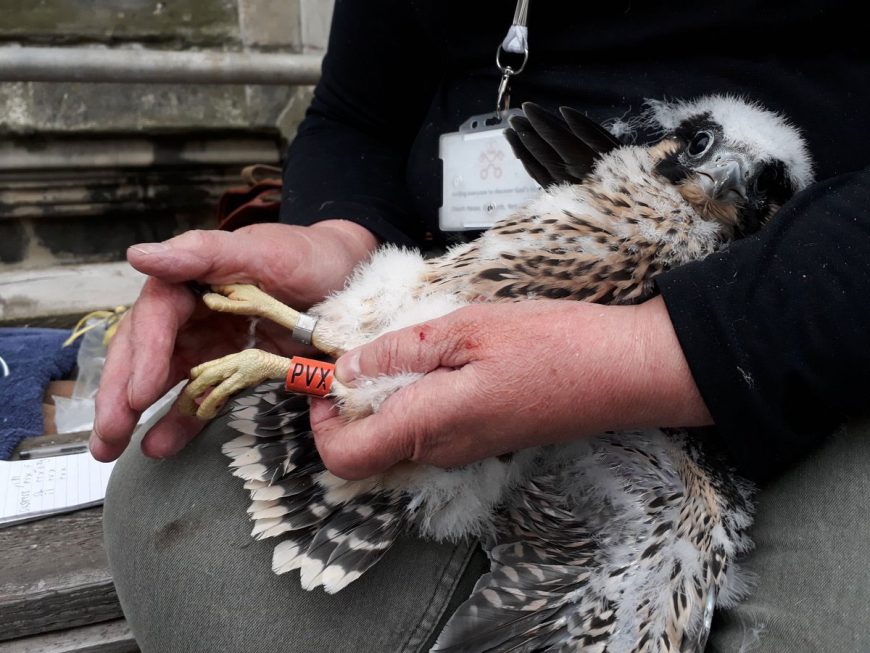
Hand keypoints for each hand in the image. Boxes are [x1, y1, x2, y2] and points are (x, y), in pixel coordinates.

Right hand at [91, 220, 377, 461]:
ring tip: (113, 448)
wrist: (348, 275)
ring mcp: (211, 341)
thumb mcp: (263, 250)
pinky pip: (200, 395)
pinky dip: (181, 420)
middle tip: (107, 434)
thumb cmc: (308, 255)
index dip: (144, 355)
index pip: (156, 317)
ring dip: (137, 413)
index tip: (140, 393)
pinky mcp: (232, 366)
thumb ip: (204, 252)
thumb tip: (139, 256)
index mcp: (192, 278)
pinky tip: (160, 444)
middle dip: (122, 393)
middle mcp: (193, 311)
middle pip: (145, 351)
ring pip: (164, 378)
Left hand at [309, 296, 711, 479]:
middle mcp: (442, 451)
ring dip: (384, 395)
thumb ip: (398, 353)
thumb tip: (345, 370)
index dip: (319, 420)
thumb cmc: (551, 344)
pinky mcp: (484, 438)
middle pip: (367, 446)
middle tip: (360, 348)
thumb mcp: (465, 329)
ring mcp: (465, 449)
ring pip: (397, 434)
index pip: (344, 457)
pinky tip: (437, 357)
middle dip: (349, 401)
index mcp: (430, 426)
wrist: (623, 371)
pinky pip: (429, 427)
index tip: (324, 375)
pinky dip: (415, 396)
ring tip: (403, 345)